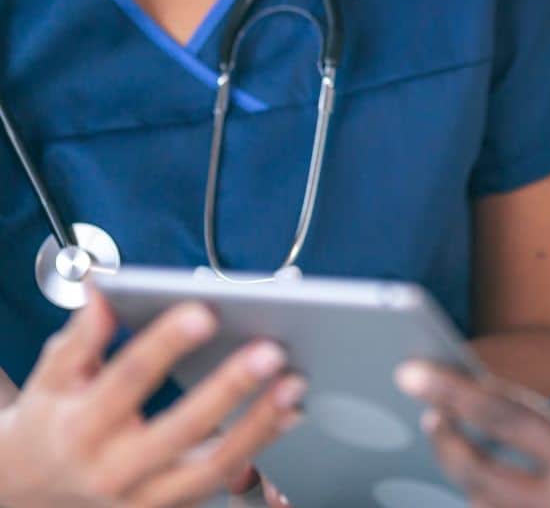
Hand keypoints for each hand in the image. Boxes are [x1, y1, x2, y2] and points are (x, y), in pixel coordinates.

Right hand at [0, 287, 306, 506]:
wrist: (27, 492)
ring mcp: (144, 497)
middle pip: (179, 431)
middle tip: (271, 351)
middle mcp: (113, 470)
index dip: (165, 344)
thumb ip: (82, 334)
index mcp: (81, 427)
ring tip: (294, 384)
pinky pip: (221, 481)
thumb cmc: (49, 423)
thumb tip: (104, 289)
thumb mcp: (51, 377)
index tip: (204, 310)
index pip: (127, 379)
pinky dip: (259, 448)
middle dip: (228, 390)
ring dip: (258, 426)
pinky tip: (288, 414)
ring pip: (209, 468)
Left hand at [396, 363, 549, 507]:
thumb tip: (518, 406)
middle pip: (478, 475)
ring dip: (467, 478)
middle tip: (430, 414)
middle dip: (447, 441)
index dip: (449, 389)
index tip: (409, 371)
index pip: (499, 414)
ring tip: (457, 444)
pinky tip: (488, 483)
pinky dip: (495, 504)